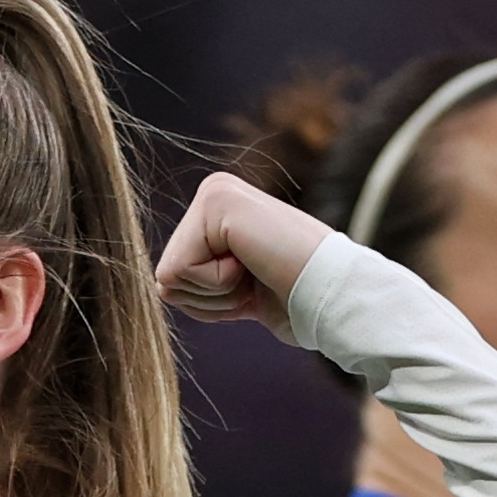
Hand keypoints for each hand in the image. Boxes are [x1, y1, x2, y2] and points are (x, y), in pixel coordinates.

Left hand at [155, 173, 332, 341]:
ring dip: (216, 294)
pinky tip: (254, 265)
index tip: (252, 286)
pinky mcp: (215, 203)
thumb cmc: (295, 298)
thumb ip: (203, 277)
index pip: (171, 280)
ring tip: (257, 272)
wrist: (334, 297)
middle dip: (209, 299)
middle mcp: (212, 194)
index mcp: (216, 212)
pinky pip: (180, 271)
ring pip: (168, 278)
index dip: (209, 302)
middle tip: (255, 280)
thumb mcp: (237, 285)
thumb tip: (162, 286)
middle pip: (164, 279)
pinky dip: (218, 285)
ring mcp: (213, 194)